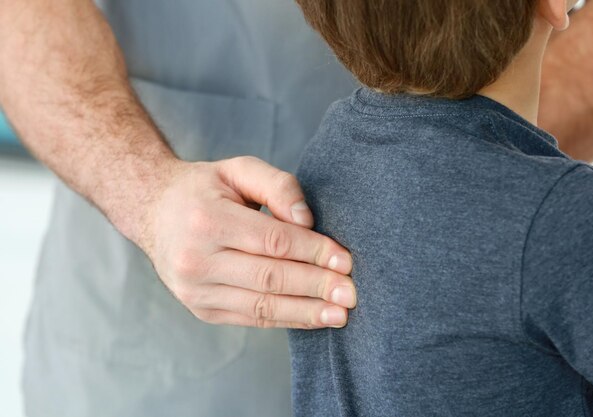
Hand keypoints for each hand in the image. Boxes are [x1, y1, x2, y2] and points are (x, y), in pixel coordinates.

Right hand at [144, 156, 355, 328]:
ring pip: (262, 306)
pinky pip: (251, 318)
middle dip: (316, 286)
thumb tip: (307, 222)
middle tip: (351, 293)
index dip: (314, 252)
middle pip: (270, 278)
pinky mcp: (201, 309)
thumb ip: (278, 185)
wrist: (154, 212)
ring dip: (306, 311)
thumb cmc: (205, 189)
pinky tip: (312, 317)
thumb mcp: (239, 169)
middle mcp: (196, 260)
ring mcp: (195, 291)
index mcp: (207, 220)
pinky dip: (286, 319)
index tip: (346, 261)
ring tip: (339, 314)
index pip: (273, 241)